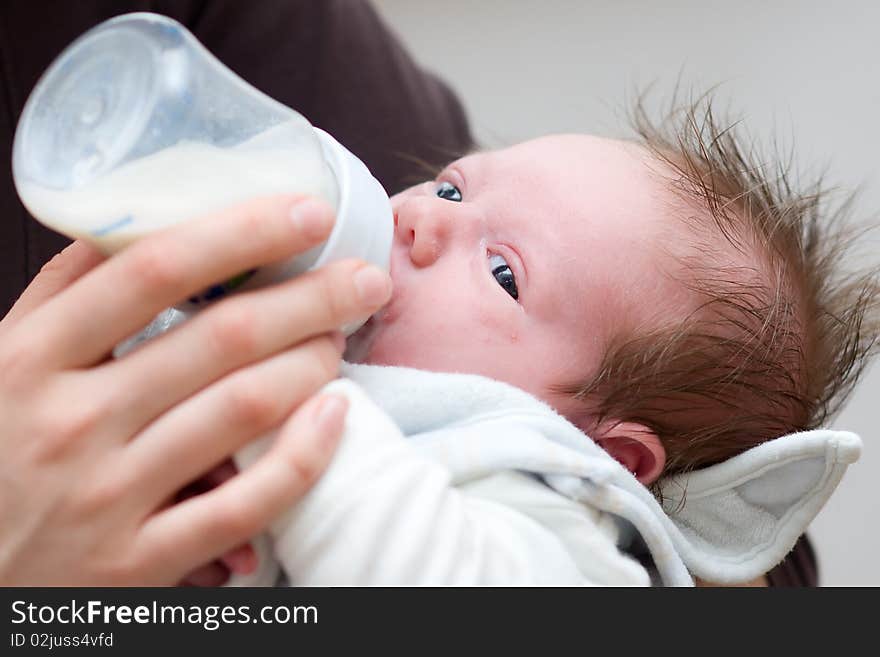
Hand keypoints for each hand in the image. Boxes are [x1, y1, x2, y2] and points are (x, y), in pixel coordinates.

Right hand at [0, 195, 390, 584]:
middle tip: (363, 280)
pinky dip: (304, 454)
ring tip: (338, 339)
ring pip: (246, 409)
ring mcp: (108, 496)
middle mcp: (71, 423)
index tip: (310, 212)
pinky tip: (335, 417)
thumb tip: (138, 218)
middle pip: (222, 337)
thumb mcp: (2, 361)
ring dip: (313, 363)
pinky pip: (247, 502)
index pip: (154, 269)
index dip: (244, 232)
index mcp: (33, 357)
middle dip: (313, 297)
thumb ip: (66, 290)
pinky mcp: (141, 560)